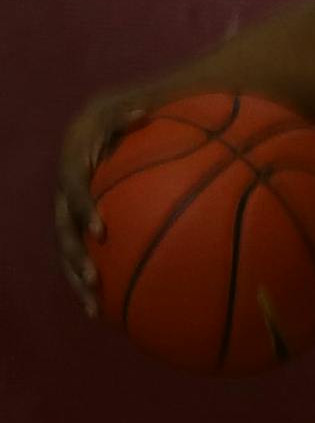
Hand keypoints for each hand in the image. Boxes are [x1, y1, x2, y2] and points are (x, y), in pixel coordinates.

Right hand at [54, 93, 145, 317]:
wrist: (87, 133)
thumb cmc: (112, 124)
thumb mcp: (117, 115)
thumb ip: (127, 118)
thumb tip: (143, 111)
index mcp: (73, 172)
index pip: (74, 194)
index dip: (84, 212)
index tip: (101, 232)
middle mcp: (63, 200)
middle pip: (63, 234)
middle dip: (77, 259)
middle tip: (94, 279)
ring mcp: (66, 219)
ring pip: (66, 255)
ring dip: (77, 282)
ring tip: (95, 309)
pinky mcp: (75, 232)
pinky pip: (79, 260)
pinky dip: (88, 284)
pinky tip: (107, 311)